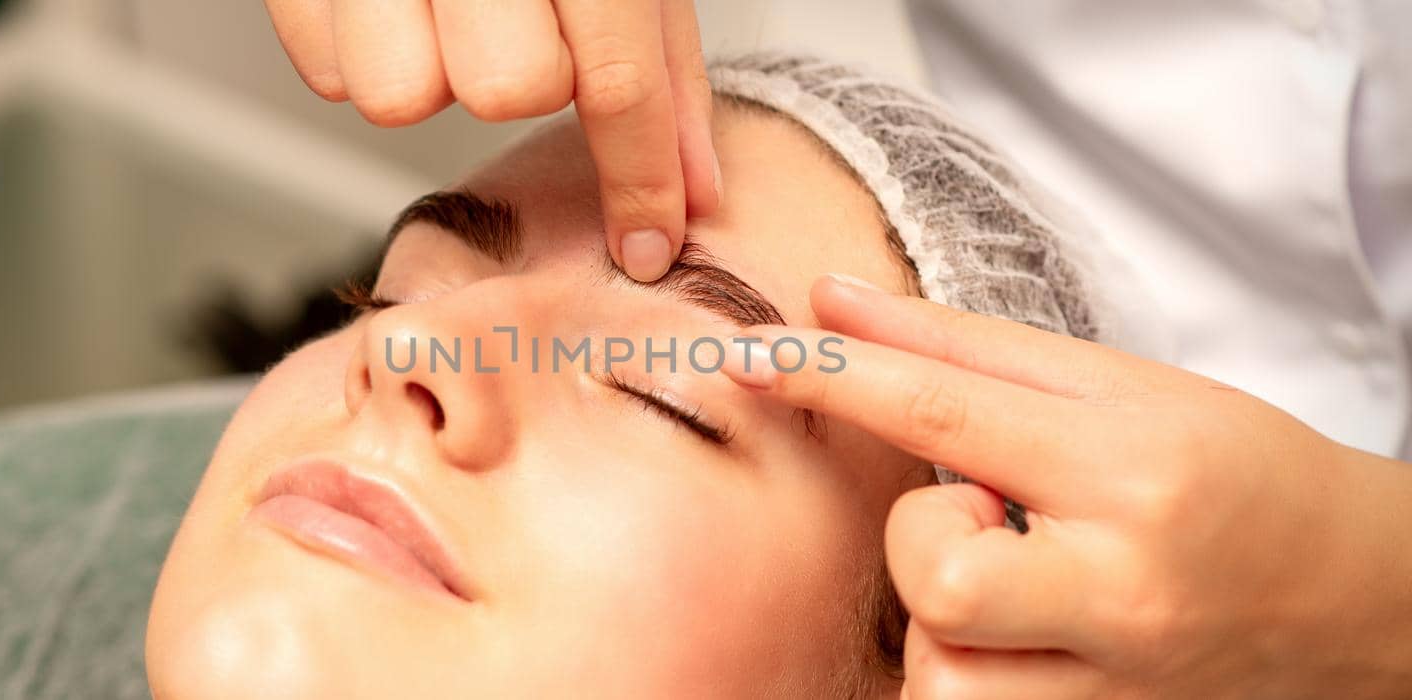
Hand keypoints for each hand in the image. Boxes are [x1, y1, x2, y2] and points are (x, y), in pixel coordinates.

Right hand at [262, 0, 718, 280]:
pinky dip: (361, 55)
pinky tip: (386, 2)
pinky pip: (328, 75)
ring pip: (404, 97)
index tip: (648, 246)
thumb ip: (661, 67)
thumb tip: (692, 192)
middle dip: (522, 74)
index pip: (619, 73)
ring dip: (433, 72)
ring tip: (443, 6)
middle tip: (514, 17)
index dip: (640, 178)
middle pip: (507, 89)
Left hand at [723, 274, 1411, 698]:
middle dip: (919, 543)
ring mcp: (1116, 687)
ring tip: (1014, 581)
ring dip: (942, 625)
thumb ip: (960, 348)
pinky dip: (964, 675)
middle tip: (982, 517)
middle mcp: (1122, 590)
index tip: (745, 354)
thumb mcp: (1113, 387)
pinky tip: (1016, 634)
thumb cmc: (1234, 471)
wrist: (1358, 593)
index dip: (830, 378)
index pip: (942, 414)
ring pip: (941, 683)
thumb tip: (830, 302)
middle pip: (934, 581)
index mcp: (1128, 471)